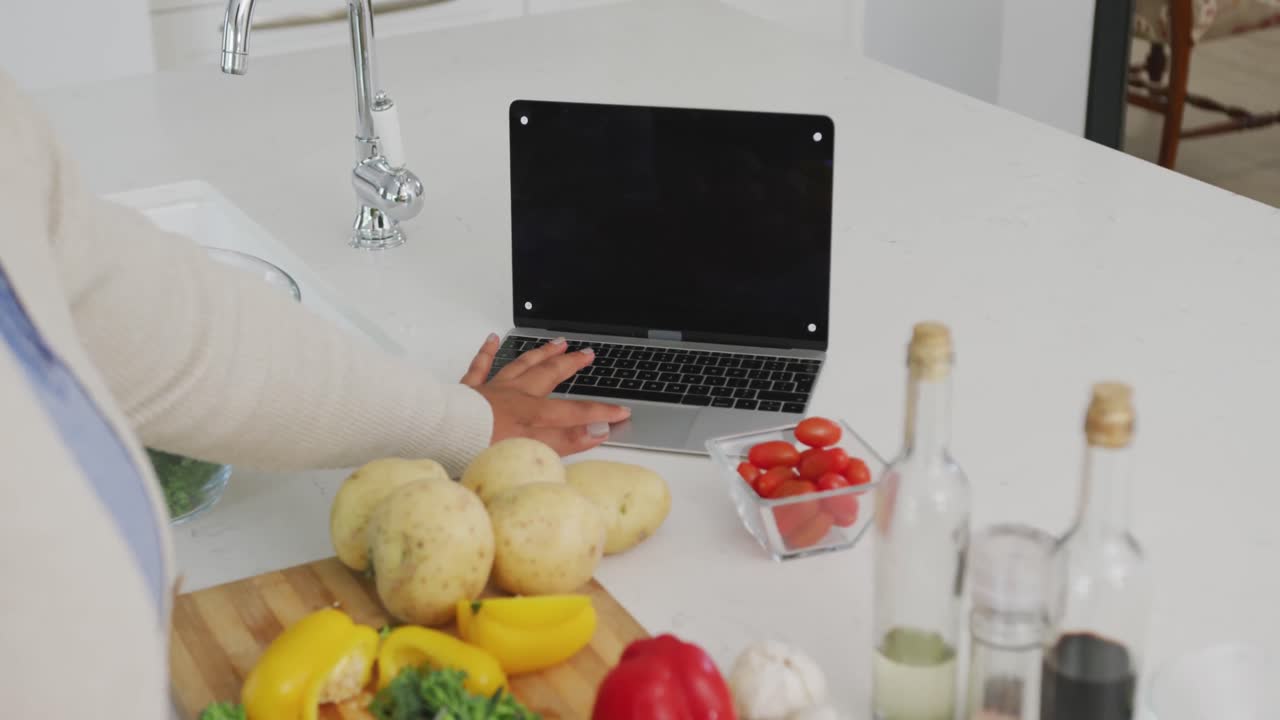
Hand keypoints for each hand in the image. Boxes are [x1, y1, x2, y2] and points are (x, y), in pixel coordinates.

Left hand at [461, 334, 630, 454]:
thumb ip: (566, 440)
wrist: (444, 435)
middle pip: (550, 374)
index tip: (621, 412)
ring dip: (540, 353)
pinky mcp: (469, 390)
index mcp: (533, 412)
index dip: (601, 412)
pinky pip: (480, 365)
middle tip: (587, 354)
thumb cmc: (482, 445)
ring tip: (557, 343)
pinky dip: (487, 351)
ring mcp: (493, 389)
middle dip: (571, 364)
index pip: (575, 411)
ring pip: (521, 365)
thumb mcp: (533, 449)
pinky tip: (491, 339)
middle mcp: (516, 395)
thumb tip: (597, 431)